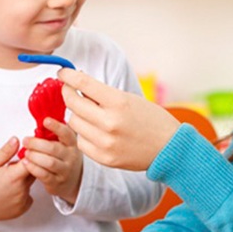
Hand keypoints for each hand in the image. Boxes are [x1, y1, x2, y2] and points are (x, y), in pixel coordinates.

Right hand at [0, 137, 34, 224]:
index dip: (29, 157)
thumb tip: (16, 140)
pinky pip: (29, 197)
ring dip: (24, 181)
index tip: (22, 156)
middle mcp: (21, 189)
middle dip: (26, 168)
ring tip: (8, 183)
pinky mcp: (22, 209)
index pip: (33, 161)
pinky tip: (10, 193)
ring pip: (31, 185)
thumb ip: (6, 152)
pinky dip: (23, 194)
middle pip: (34, 172)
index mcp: (13, 176)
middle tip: (11, 169)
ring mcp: (22, 201)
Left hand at [21, 118, 83, 202]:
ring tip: (25, 152)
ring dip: (35, 156)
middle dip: (37, 144)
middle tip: (26, 140)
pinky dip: (33, 168)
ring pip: (49, 162)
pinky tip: (26, 163)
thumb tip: (40, 116)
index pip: (66, 133)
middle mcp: (71, 157)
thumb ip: (55, 134)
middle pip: (54, 149)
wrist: (73, 182)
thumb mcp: (64, 145)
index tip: (45, 120)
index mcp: (72, 144)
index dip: (56, 126)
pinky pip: (44, 175)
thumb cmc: (63, 158)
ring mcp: (65, 170)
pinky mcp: (57, 182)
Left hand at [58, 68, 179, 170]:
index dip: (68, 76)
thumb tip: (78, 87)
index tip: (63, 73)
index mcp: (118, 102)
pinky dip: (84, 135)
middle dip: (69, 94)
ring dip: (78, 116)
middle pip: (73, 104)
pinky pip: (81, 142)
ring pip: (74, 123)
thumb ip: (103, 94)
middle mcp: (110, 122)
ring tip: (90, 114)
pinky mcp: (104, 158)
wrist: (169, 148)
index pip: (83, 84)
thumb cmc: (151, 120)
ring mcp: (105, 142)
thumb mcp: (129, 99)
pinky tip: (95, 132)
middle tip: (70, 91)